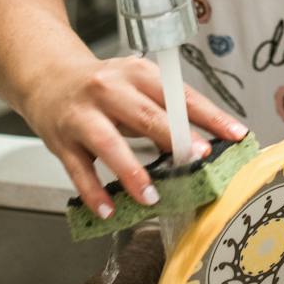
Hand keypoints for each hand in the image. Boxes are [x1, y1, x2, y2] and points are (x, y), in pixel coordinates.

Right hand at [21, 52, 249, 219]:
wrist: (48, 78)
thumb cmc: (103, 87)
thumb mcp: (137, 85)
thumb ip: (167, 110)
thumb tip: (208, 140)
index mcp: (137, 73)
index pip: (178, 94)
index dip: (208, 115)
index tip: (234, 134)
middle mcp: (109, 89)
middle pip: (144, 114)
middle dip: (174, 137)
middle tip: (198, 157)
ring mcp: (82, 115)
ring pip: (107, 142)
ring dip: (131, 171)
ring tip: (151, 196)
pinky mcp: (62, 141)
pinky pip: (78, 170)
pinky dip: (94, 192)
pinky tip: (109, 210)